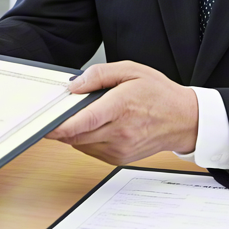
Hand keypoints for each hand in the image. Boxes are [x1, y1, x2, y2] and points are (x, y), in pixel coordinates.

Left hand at [46, 62, 198, 164]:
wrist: (185, 120)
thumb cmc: (159, 94)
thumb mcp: (131, 70)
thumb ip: (99, 74)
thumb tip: (74, 85)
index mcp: (121, 107)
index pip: (83, 121)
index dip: (59, 125)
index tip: (44, 123)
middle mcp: (120, 132)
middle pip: (76, 135)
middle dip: (60, 126)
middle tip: (53, 114)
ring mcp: (120, 148)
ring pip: (81, 144)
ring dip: (72, 132)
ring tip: (81, 115)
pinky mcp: (119, 159)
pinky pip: (90, 150)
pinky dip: (84, 139)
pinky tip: (93, 126)